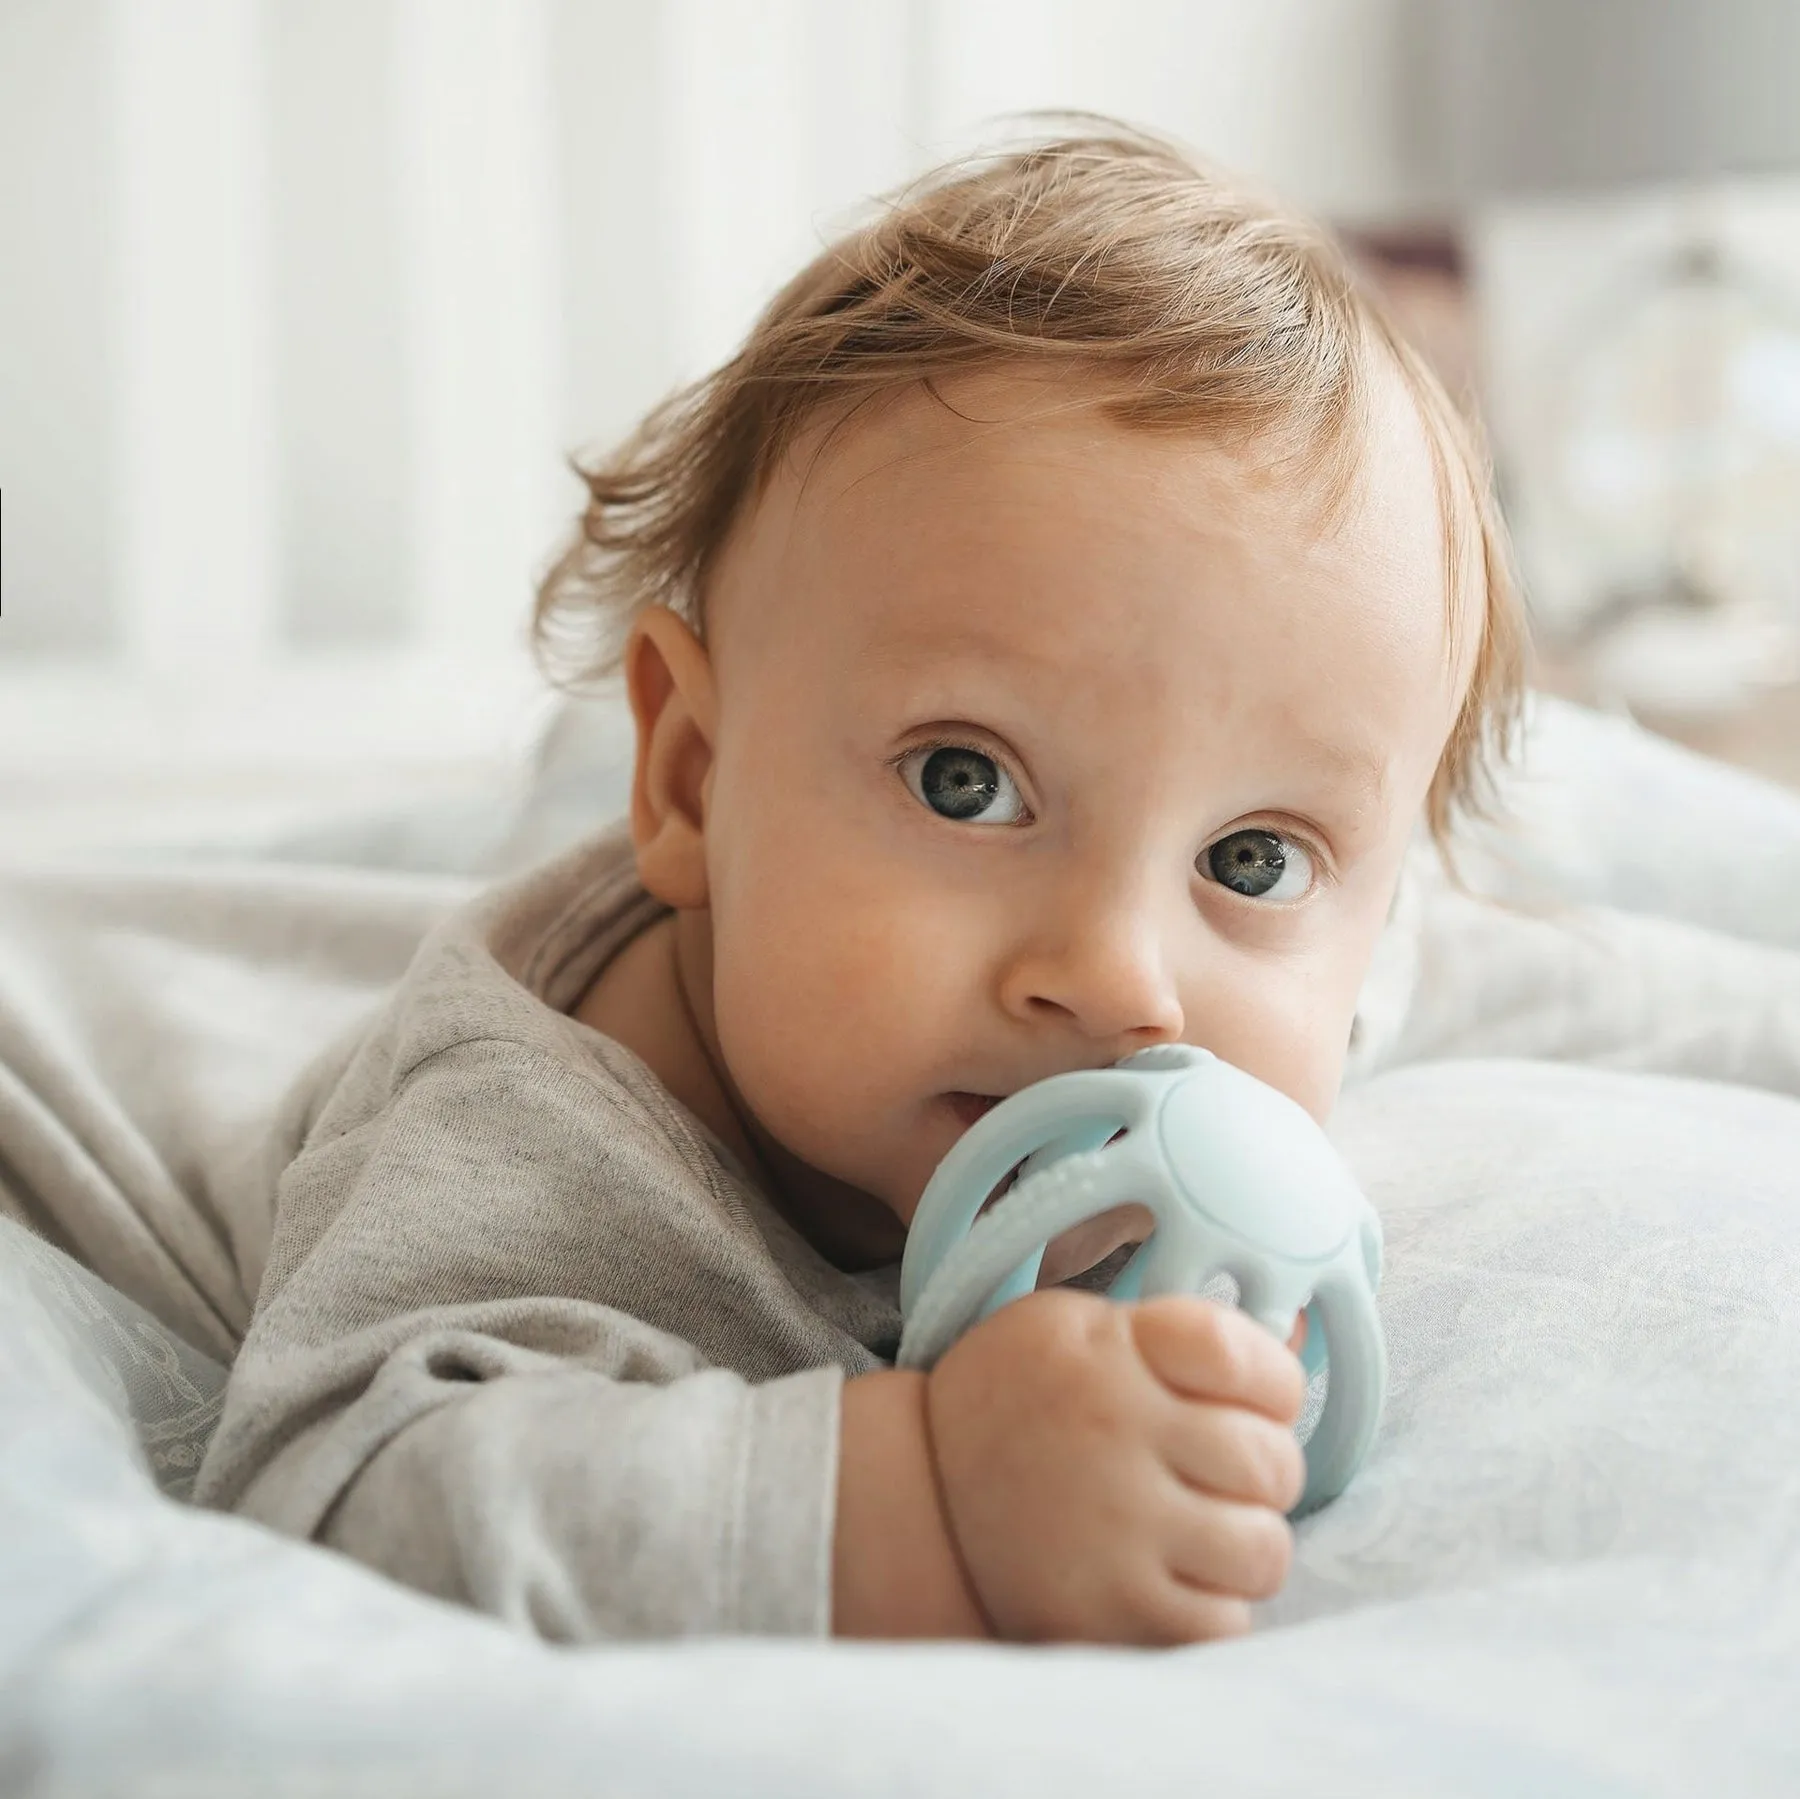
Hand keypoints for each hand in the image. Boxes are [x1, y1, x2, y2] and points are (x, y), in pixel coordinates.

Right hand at [924, 1288, 1305, 1644]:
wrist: (918, 1498)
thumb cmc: (1018, 1402)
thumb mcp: (1077, 1329)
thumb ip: (1177, 1332)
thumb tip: (1304, 1335)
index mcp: (1110, 1350)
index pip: (1250, 1359)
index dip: (1271, 1383)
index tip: (1246, 1398)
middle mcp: (1114, 1432)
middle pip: (1270, 1460)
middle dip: (1262, 1467)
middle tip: (1219, 1472)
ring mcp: (1116, 1530)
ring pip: (1261, 1549)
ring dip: (1244, 1541)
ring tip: (1198, 1529)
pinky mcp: (1113, 1615)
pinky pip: (1224, 1624)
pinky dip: (1213, 1606)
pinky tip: (1172, 1578)